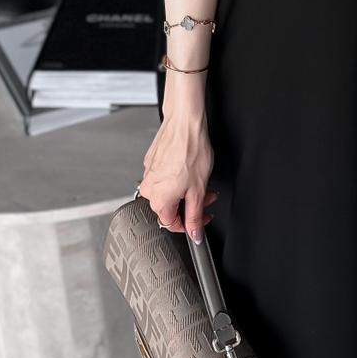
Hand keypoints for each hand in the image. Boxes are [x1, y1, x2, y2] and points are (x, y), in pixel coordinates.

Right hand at [140, 98, 218, 240]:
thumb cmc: (191, 151)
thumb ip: (196, 216)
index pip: (172, 224)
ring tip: (201, 181)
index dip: (191, 225)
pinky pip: (164, 179)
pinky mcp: (151, 163)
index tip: (202, 220)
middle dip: (192, 205)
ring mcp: (148, 174)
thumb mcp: (199, 190)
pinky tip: (189, 170)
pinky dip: (178, 179)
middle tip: (207, 196)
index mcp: (158, 200)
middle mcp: (148, 189)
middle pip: (171, 208)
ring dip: (186, 192)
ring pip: (168, 193)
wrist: (185, 124)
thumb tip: (195, 233)